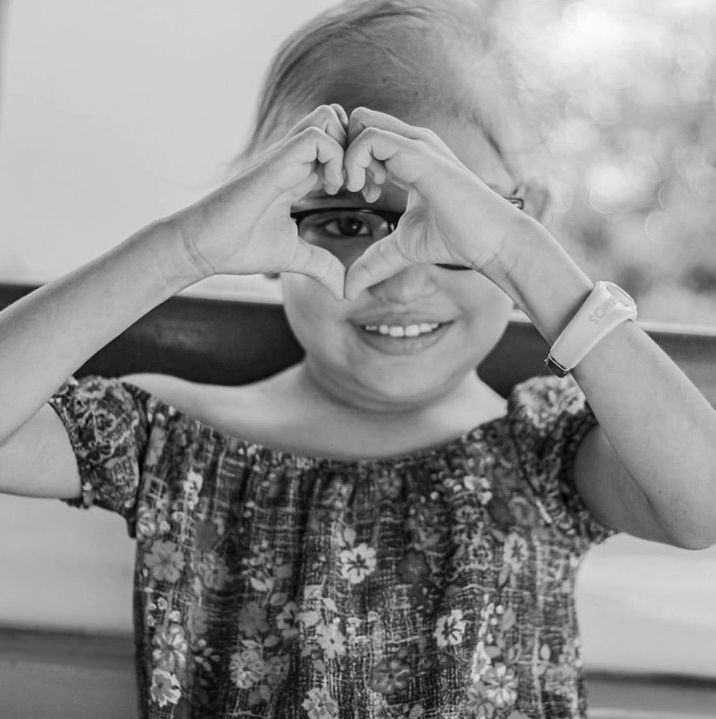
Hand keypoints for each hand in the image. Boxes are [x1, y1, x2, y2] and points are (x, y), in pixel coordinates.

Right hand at [170, 104, 349, 299]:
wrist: (203, 247)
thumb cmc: (240, 247)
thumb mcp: (294, 257)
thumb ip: (322, 266)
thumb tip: (344, 290)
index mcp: (300, 176)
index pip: (341, 148)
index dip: (363, 166)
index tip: (370, 196)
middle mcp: (294, 160)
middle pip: (340, 121)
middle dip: (363, 150)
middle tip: (366, 186)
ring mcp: (284, 157)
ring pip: (330, 117)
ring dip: (349, 149)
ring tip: (348, 186)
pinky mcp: (275, 162)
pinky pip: (317, 137)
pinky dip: (335, 158)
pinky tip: (333, 188)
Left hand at [342, 107, 533, 299]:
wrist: (487, 240)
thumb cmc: (454, 239)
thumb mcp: (401, 248)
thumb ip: (372, 262)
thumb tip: (347, 290)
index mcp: (407, 157)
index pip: (366, 136)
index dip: (349, 161)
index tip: (354, 194)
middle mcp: (411, 143)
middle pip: (359, 120)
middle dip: (341, 150)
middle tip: (344, 187)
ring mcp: (416, 144)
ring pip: (362, 122)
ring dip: (346, 156)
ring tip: (353, 190)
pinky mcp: (419, 153)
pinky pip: (371, 138)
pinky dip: (355, 161)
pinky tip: (364, 191)